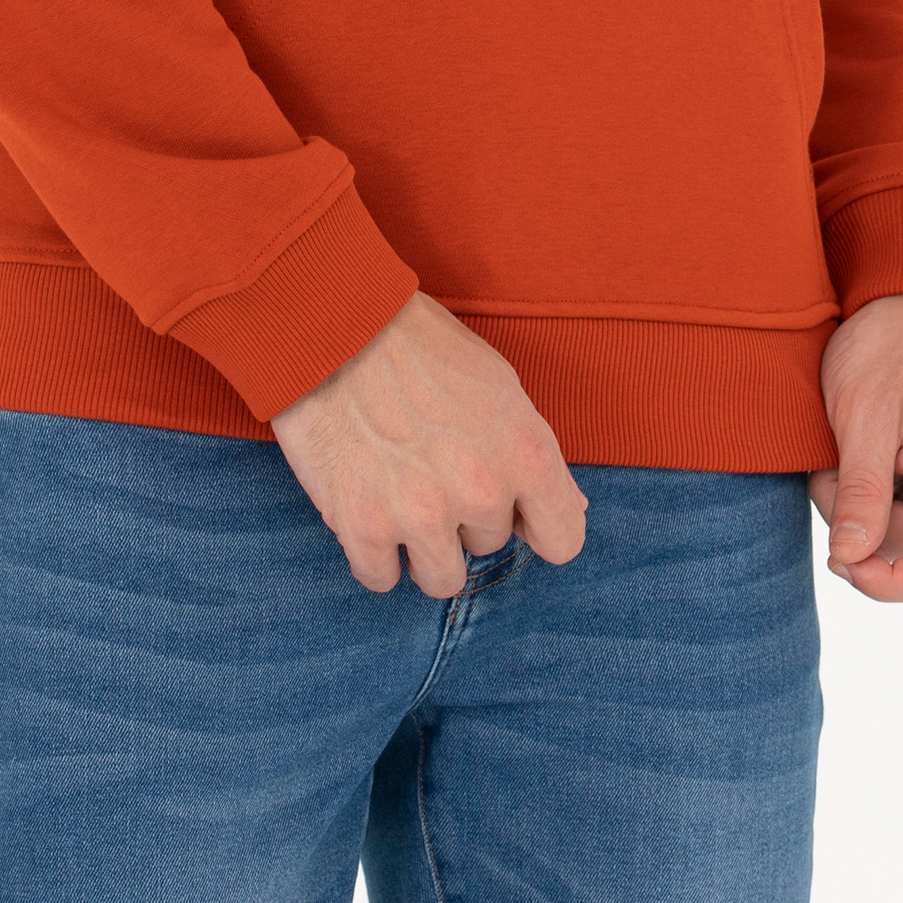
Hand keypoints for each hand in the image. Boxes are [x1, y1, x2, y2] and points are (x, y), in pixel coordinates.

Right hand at [270, 290, 589, 597]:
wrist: (335, 324)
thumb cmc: (419, 344)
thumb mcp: (498, 384)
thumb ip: (531, 455)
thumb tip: (567, 509)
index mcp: (525, 452)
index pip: (562, 539)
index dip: (538, 526)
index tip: (516, 514)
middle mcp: (481, 491)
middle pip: (490, 545)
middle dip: (466, 514)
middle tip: (433, 464)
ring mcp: (422, 514)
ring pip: (441, 578)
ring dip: (424, 547)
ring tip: (402, 496)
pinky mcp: (363, 526)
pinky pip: (380, 578)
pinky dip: (373, 553)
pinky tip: (367, 509)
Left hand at [807, 293, 902, 604]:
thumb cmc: (888, 350)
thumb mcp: (863, 419)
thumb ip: (861, 494)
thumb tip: (849, 562)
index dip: (887, 585)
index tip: (838, 560)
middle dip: (861, 527)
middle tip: (830, 471)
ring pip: (900, 539)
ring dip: (859, 508)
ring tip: (842, 453)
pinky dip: (870, 496)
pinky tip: (860, 454)